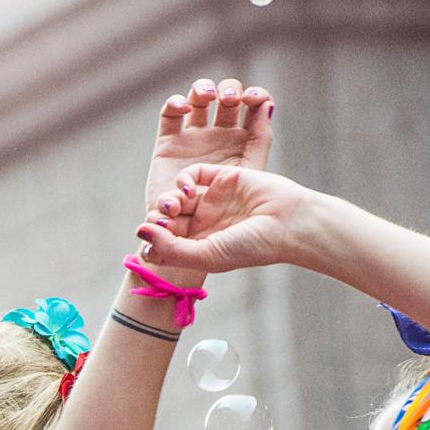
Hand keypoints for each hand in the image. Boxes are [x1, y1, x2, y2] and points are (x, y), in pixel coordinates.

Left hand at [138, 164, 319, 275]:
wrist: (288, 223)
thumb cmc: (250, 246)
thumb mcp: (205, 255)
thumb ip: (170, 248)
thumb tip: (141, 232)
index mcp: (199, 247)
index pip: (163, 245)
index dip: (151, 244)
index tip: (149, 245)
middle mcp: (204, 224)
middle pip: (166, 220)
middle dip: (158, 221)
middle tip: (162, 222)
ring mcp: (213, 200)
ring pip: (176, 197)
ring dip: (168, 201)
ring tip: (174, 207)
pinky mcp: (223, 177)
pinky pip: (193, 174)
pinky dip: (183, 180)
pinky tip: (186, 191)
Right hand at [141, 78, 272, 214]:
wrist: (191, 238)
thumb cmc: (226, 212)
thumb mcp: (250, 172)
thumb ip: (259, 138)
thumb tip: (267, 105)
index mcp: (242, 140)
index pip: (251, 106)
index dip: (253, 95)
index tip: (252, 99)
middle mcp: (218, 135)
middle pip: (225, 97)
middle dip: (229, 91)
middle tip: (230, 101)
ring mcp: (192, 138)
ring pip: (197, 100)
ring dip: (203, 89)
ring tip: (207, 97)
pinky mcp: (167, 144)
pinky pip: (169, 115)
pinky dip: (175, 103)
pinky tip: (183, 107)